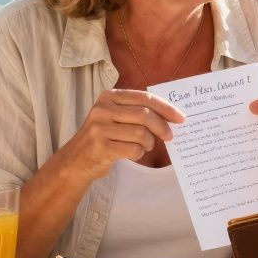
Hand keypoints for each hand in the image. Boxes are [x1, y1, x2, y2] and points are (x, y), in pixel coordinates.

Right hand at [63, 89, 184, 180]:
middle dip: (162, 127)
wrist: (76, 160)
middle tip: (169, 136)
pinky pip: (133, 149)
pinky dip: (139, 153)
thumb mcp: (114, 116)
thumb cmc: (103, 137)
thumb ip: (137, 112)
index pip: (144, 98)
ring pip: (141, 134)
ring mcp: (100, 128)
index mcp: (109, 97)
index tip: (180, 118)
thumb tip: (171, 116)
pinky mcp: (101, 147)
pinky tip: (133, 152)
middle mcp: (103, 109)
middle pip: (144, 115)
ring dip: (149, 143)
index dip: (166, 108)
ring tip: (145, 146)